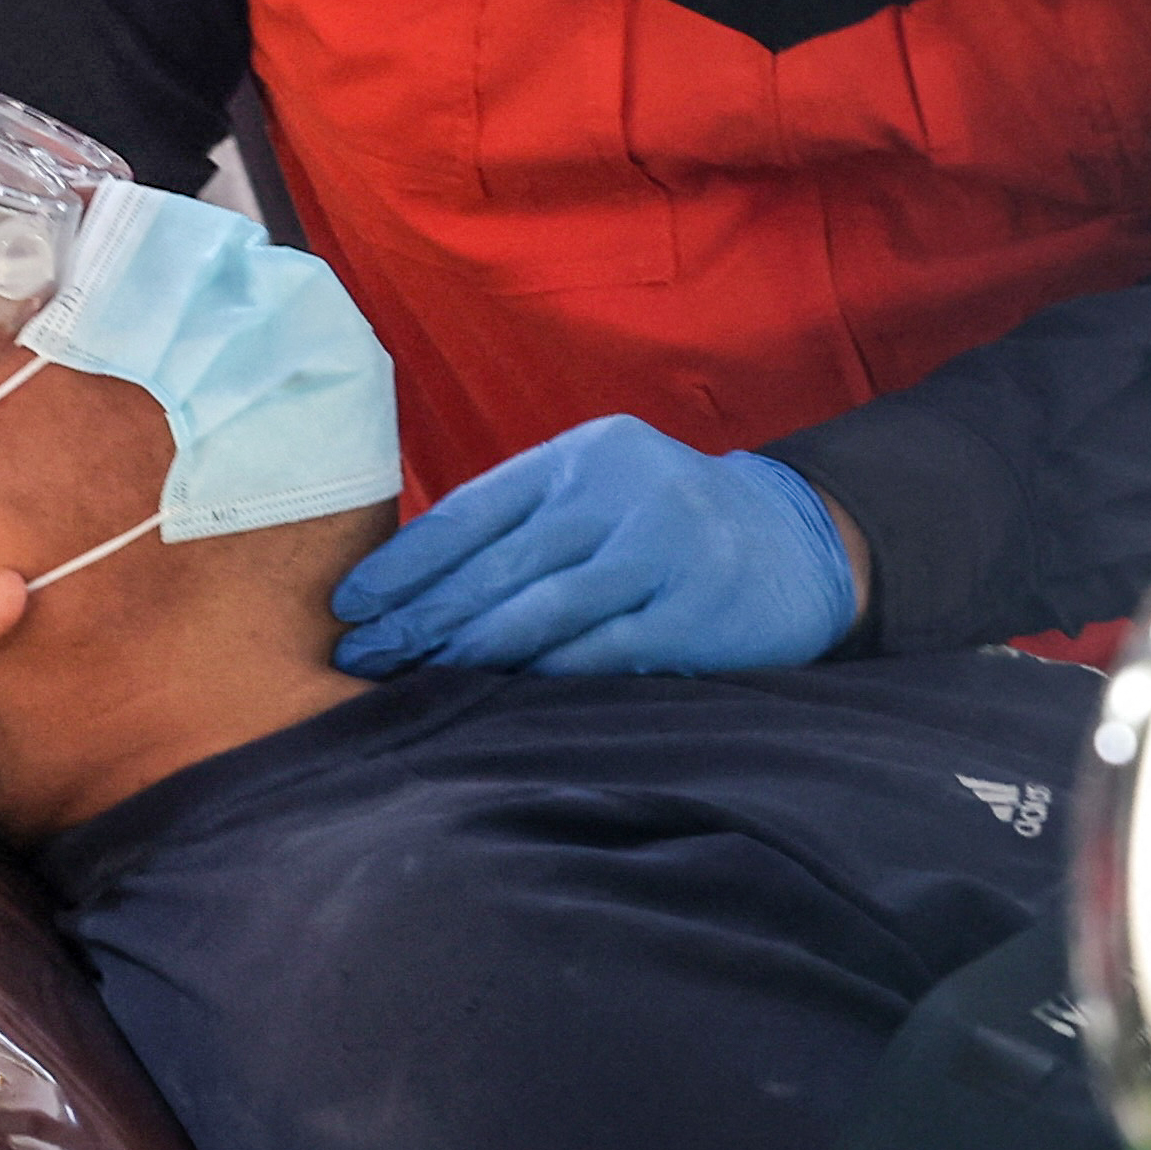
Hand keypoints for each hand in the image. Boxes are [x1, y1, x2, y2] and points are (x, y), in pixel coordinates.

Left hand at [331, 415, 860, 675]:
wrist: (800, 543)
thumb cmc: (669, 526)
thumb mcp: (600, 493)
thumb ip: (526, 524)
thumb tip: (412, 588)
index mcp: (581, 455)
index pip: (470, 511)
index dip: (403, 562)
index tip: (350, 605)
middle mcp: (618, 490)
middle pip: (495, 562)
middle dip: (417, 615)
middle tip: (360, 656)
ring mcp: (660, 547)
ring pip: (539, 606)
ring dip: (465, 648)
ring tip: (410, 676)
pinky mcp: (694, 609)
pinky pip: (599, 649)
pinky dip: (541, 674)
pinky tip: (494, 694)